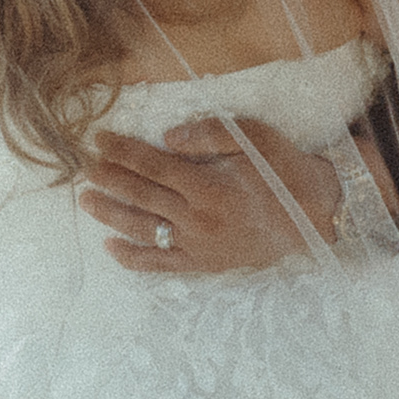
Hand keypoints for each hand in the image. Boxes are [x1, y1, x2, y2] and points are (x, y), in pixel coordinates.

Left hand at [81, 117, 342, 272]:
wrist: (317, 214)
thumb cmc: (285, 170)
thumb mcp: (255, 138)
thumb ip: (210, 134)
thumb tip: (166, 137)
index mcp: (209, 186)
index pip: (152, 166)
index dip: (122, 152)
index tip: (98, 140)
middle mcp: (199, 219)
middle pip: (141, 196)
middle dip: (108, 179)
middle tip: (81, 167)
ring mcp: (200, 245)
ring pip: (145, 230)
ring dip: (112, 216)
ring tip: (86, 202)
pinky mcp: (206, 264)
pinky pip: (163, 265)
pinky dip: (135, 258)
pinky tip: (112, 247)